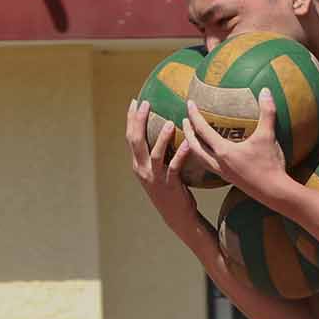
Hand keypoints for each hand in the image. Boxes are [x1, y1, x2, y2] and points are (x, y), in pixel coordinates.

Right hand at [126, 97, 202, 239]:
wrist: (177, 216)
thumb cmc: (171, 189)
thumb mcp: (160, 170)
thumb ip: (160, 153)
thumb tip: (168, 129)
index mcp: (138, 164)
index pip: (130, 138)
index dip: (131, 119)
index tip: (134, 101)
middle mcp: (142, 170)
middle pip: (136, 141)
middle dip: (139, 121)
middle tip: (145, 103)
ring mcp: (154, 178)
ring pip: (155, 154)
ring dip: (162, 138)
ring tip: (169, 122)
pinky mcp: (169, 185)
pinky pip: (174, 167)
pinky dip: (181, 154)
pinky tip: (188, 143)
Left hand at [179, 89, 292, 205]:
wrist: (274, 192)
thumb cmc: (270, 164)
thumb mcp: (268, 136)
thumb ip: (267, 112)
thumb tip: (265, 90)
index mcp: (224, 151)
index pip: (203, 130)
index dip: (195, 116)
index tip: (189, 103)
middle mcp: (218, 163)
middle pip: (194, 147)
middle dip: (187, 132)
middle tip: (184, 120)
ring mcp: (222, 173)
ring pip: (199, 159)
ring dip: (192, 147)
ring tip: (190, 138)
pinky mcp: (228, 179)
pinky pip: (209, 166)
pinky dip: (203, 158)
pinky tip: (209, 155)